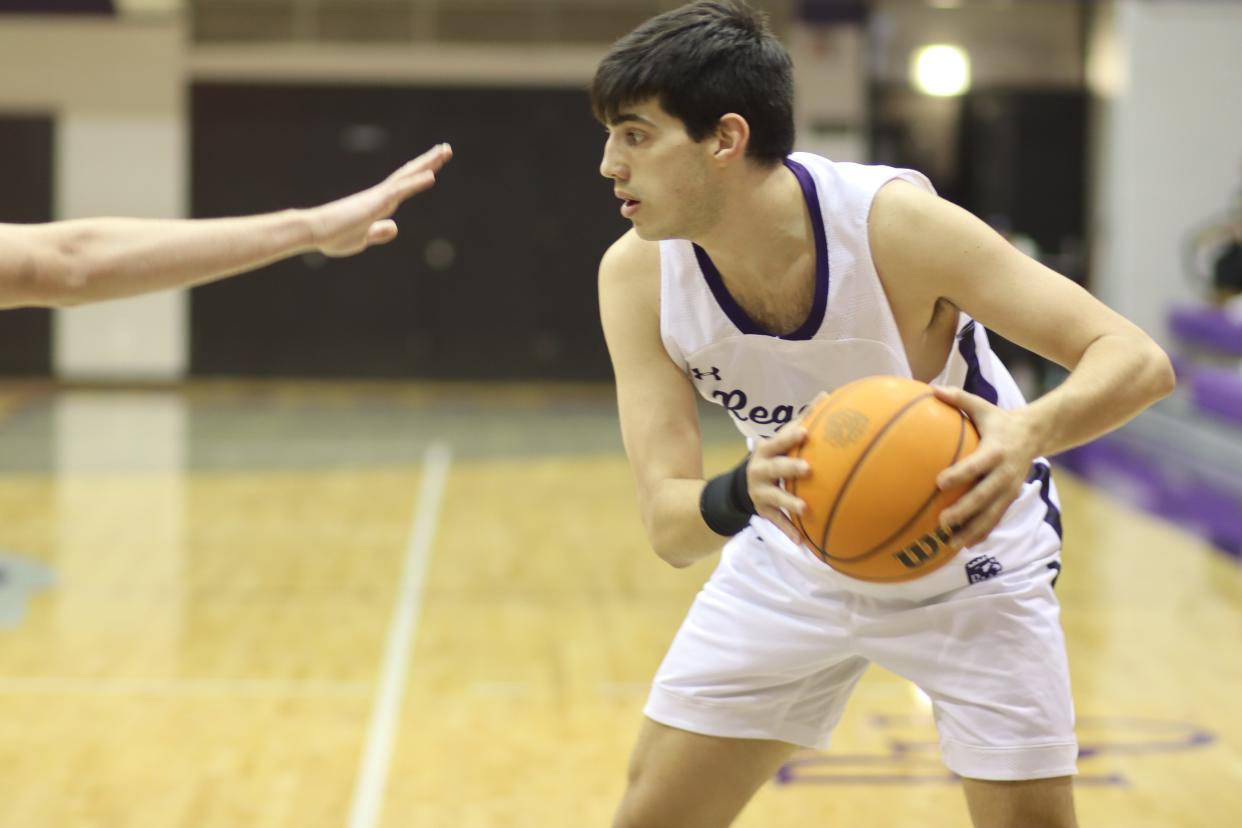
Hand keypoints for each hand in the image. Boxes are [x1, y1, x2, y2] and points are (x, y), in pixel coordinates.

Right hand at [307, 143, 452, 256]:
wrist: (314, 232)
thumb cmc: (333, 236)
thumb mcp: (362, 238)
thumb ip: (378, 232)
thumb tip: (394, 227)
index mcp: (378, 205)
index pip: (403, 187)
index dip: (418, 177)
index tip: (432, 168)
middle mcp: (380, 196)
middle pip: (408, 174)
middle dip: (428, 162)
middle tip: (446, 149)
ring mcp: (379, 197)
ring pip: (407, 176)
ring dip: (428, 163)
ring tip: (446, 151)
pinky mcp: (376, 202)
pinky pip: (399, 190)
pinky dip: (416, 182)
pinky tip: (432, 175)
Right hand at [747, 423, 812, 545]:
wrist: (741, 486)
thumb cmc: (772, 458)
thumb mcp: (779, 441)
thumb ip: (800, 421)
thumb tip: (826, 396)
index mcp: (766, 451)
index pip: (777, 442)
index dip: (790, 437)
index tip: (805, 433)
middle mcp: (760, 471)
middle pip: (775, 468)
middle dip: (790, 468)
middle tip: (808, 469)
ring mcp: (761, 492)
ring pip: (776, 498)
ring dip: (789, 503)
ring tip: (805, 509)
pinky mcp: (763, 511)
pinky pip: (777, 522)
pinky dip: (789, 530)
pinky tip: (801, 541)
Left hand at [932, 385, 1039, 550]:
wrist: (1038, 434)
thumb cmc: (1000, 420)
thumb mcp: (983, 406)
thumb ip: (958, 398)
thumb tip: (930, 388)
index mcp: (996, 451)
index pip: (977, 465)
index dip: (960, 474)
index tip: (939, 482)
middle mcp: (1005, 473)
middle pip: (985, 497)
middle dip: (965, 511)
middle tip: (943, 522)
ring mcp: (1009, 489)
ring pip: (991, 514)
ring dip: (973, 530)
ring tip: (951, 544)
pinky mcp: (1010, 498)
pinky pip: (996, 518)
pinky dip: (982, 532)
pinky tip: (964, 546)